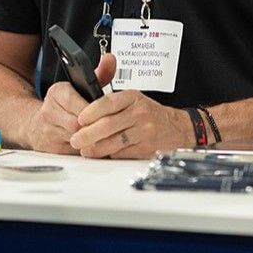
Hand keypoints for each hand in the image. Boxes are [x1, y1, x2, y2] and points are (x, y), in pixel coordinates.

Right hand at [18, 50, 113, 153]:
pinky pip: (73, 151)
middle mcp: (49, 111)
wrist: (35, 123)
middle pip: (77, 123)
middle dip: (93, 127)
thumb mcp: (80, 86)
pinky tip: (92, 145)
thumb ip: (99, 74)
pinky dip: (84, 150)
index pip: (78, 103)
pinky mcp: (50, 148)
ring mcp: (48, 131)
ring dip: (90, 139)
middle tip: (107, 128)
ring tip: (101, 136)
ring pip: (75, 139)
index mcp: (57, 92)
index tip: (105, 114)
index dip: (94, 112)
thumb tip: (110, 59)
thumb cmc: (64, 105)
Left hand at [70, 53, 190, 159]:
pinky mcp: (145, 148)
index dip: (91, 111)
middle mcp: (139, 113)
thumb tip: (86, 114)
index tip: (80, 119)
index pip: (108, 102)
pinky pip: (123, 153)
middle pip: (108, 124)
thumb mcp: (133, 100)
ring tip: (85, 150)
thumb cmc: (149, 113)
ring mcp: (144, 131)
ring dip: (96, 147)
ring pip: (114, 141)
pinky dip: (110, 154)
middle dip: (88, 133)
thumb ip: (112, 104)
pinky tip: (102, 154)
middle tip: (76, 139)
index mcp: (133, 98)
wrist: (176, 128)